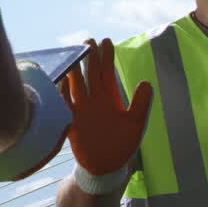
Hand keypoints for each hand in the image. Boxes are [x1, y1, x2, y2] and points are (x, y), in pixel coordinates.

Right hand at [61, 38, 152, 174]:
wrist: (106, 166)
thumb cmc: (122, 145)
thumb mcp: (135, 123)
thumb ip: (141, 104)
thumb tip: (146, 82)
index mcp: (110, 98)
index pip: (107, 73)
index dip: (106, 57)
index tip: (106, 41)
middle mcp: (95, 100)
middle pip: (90, 74)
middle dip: (89, 57)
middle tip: (88, 40)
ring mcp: (82, 109)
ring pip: (76, 85)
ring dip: (75, 70)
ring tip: (73, 54)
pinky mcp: (72, 121)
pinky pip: (64, 103)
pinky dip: (62, 92)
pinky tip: (61, 80)